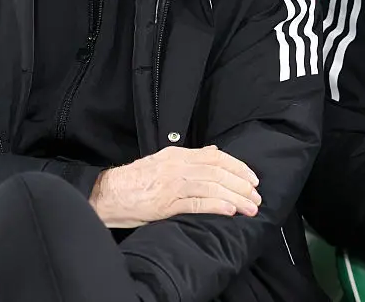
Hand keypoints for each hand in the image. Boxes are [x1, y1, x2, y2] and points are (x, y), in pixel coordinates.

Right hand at [89, 145, 261, 227]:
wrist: (107, 193)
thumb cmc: (135, 180)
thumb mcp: (163, 161)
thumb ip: (189, 158)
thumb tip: (213, 153)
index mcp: (178, 154)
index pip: (216, 157)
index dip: (238, 167)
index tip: (252, 179)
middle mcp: (177, 166)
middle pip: (218, 172)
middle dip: (241, 185)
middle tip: (256, 196)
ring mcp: (172, 184)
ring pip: (212, 187)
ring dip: (236, 198)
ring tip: (250, 208)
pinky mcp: (165, 204)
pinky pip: (196, 203)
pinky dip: (216, 206)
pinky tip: (230, 211)